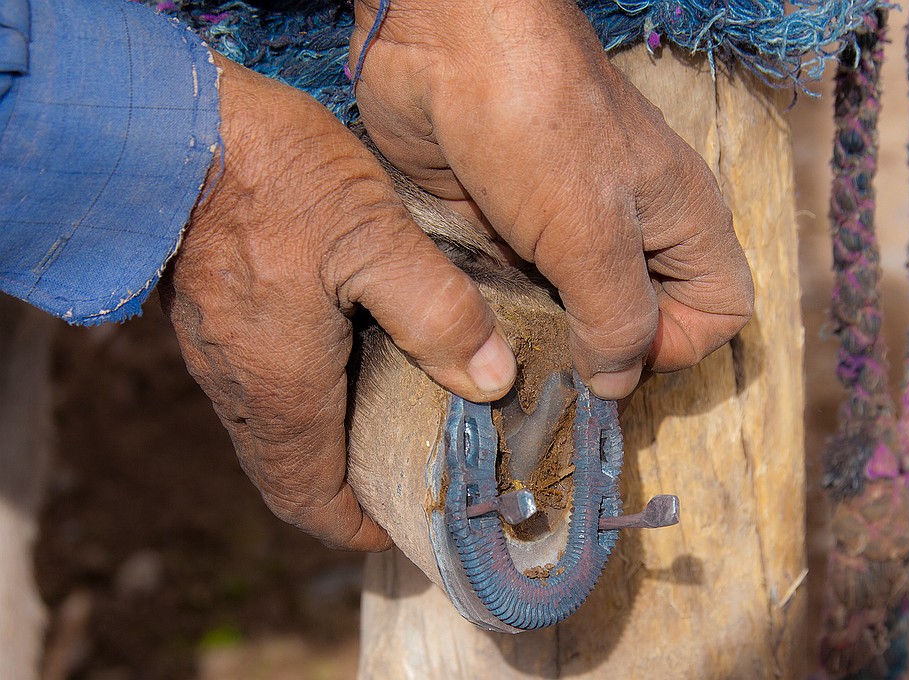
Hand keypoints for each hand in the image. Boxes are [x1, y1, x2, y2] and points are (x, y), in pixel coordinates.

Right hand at [160, 52, 516, 549]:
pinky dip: (300, 404)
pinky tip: (341, 361)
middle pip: (287, 475)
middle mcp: (241, 386)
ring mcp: (217, 352)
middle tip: (398, 480)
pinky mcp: (207, 314)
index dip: (355, 528)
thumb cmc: (271, 178)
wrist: (165, 124)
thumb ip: (438, 312)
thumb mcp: (374, 237)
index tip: (397, 530)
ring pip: (270, 434)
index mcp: (283, 388)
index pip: (310, 499)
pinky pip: (255, 389)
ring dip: (321, 449)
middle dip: (342, 494)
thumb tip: (493, 380)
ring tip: (382, 426)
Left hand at [351, 0, 753, 399]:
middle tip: (551, 363)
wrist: (443, 45)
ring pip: (575, 314)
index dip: (676, 346)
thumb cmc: (535, 123)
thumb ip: (616, 319)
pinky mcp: (510, 229)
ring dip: (545, 338)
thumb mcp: (592, 232)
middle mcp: (631, 231)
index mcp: (680, 221)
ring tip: (504, 345)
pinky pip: (519, 293)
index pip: (719, 313)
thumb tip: (617, 384)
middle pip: (644, 320)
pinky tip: (474, 318)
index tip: (611, 349)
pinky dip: (502, 313)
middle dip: (603, 353)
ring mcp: (566, 230)